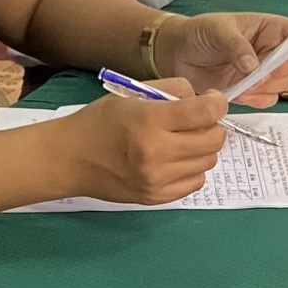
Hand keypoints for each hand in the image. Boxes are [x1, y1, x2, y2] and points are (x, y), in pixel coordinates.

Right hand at [63, 85, 228, 202]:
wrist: (70, 159)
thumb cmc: (100, 122)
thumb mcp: (131, 94)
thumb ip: (171, 90)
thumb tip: (203, 100)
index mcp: (149, 121)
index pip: (206, 113)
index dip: (217, 103)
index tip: (212, 101)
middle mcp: (157, 153)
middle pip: (214, 140)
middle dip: (212, 126)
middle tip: (197, 122)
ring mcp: (157, 179)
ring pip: (208, 162)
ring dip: (202, 148)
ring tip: (183, 141)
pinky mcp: (156, 197)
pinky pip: (196, 182)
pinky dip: (192, 169)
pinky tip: (175, 160)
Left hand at [158, 11, 287, 106]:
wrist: (176, 54)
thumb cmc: (199, 33)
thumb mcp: (217, 31)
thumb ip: (237, 47)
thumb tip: (254, 66)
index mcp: (266, 28)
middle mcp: (268, 50)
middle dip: (278, 70)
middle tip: (256, 73)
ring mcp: (260, 72)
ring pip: (282, 84)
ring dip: (267, 87)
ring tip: (243, 85)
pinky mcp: (249, 90)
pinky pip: (267, 99)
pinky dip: (259, 100)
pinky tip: (243, 95)